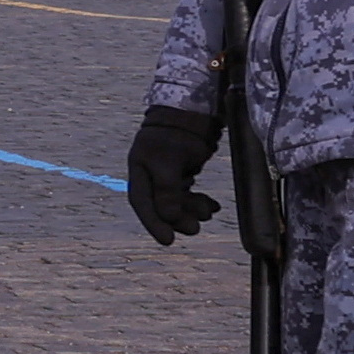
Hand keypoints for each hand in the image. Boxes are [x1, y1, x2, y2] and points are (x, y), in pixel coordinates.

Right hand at [122, 105, 224, 244]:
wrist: (190, 112)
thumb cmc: (175, 134)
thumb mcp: (168, 161)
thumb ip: (167, 191)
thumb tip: (169, 217)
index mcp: (139, 172)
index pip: (143, 204)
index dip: (154, 224)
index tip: (168, 241)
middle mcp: (150, 176)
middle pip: (162, 207)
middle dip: (178, 219)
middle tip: (195, 228)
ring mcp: (166, 175)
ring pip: (177, 202)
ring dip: (192, 210)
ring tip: (209, 212)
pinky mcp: (182, 173)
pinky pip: (189, 194)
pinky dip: (200, 202)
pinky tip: (214, 206)